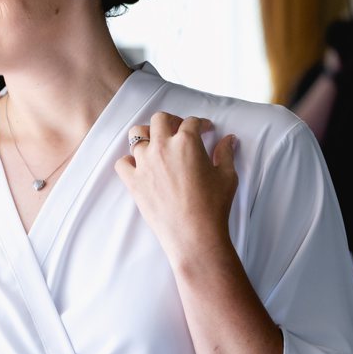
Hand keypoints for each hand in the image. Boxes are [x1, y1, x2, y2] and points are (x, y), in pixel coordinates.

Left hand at [114, 111, 238, 263]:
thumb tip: (229, 138)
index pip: (191, 122)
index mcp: (186, 142)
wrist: (193, 233)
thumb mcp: (227, 176)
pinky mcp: (132, 180)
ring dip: (148, 136)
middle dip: (171, 121)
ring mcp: (144, 163)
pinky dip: (130, 161)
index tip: (205, 129)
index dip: (200, 123)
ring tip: (158, 145)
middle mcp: (161, 147)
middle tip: (180, 131)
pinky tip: (140, 166)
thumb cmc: (214, 205)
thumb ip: (225, 153)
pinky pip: (122, 162)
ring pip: (137, 135)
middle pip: (159, 120)